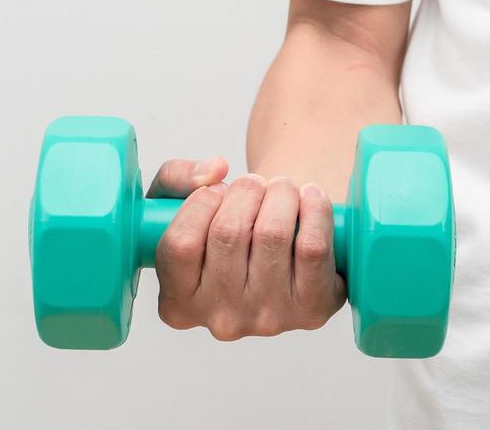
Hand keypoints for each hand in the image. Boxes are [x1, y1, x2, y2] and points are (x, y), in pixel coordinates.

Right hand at [146, 156, 347, 340]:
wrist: (281, 260)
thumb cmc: (220, 230)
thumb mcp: (174, 205)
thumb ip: (175, 177)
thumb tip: (215, 170)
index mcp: (179, 304)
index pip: (180, 244)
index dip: (201, 202)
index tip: (216, 191)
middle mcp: (221, 319)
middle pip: (229, 232)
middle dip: (246, 189)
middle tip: (254, 183)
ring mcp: (268, 318)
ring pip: (273, 233)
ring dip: (281, 192)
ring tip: (281, 188)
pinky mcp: (311, 309)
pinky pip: (312, 247)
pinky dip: (315, 210)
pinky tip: (310, 198)